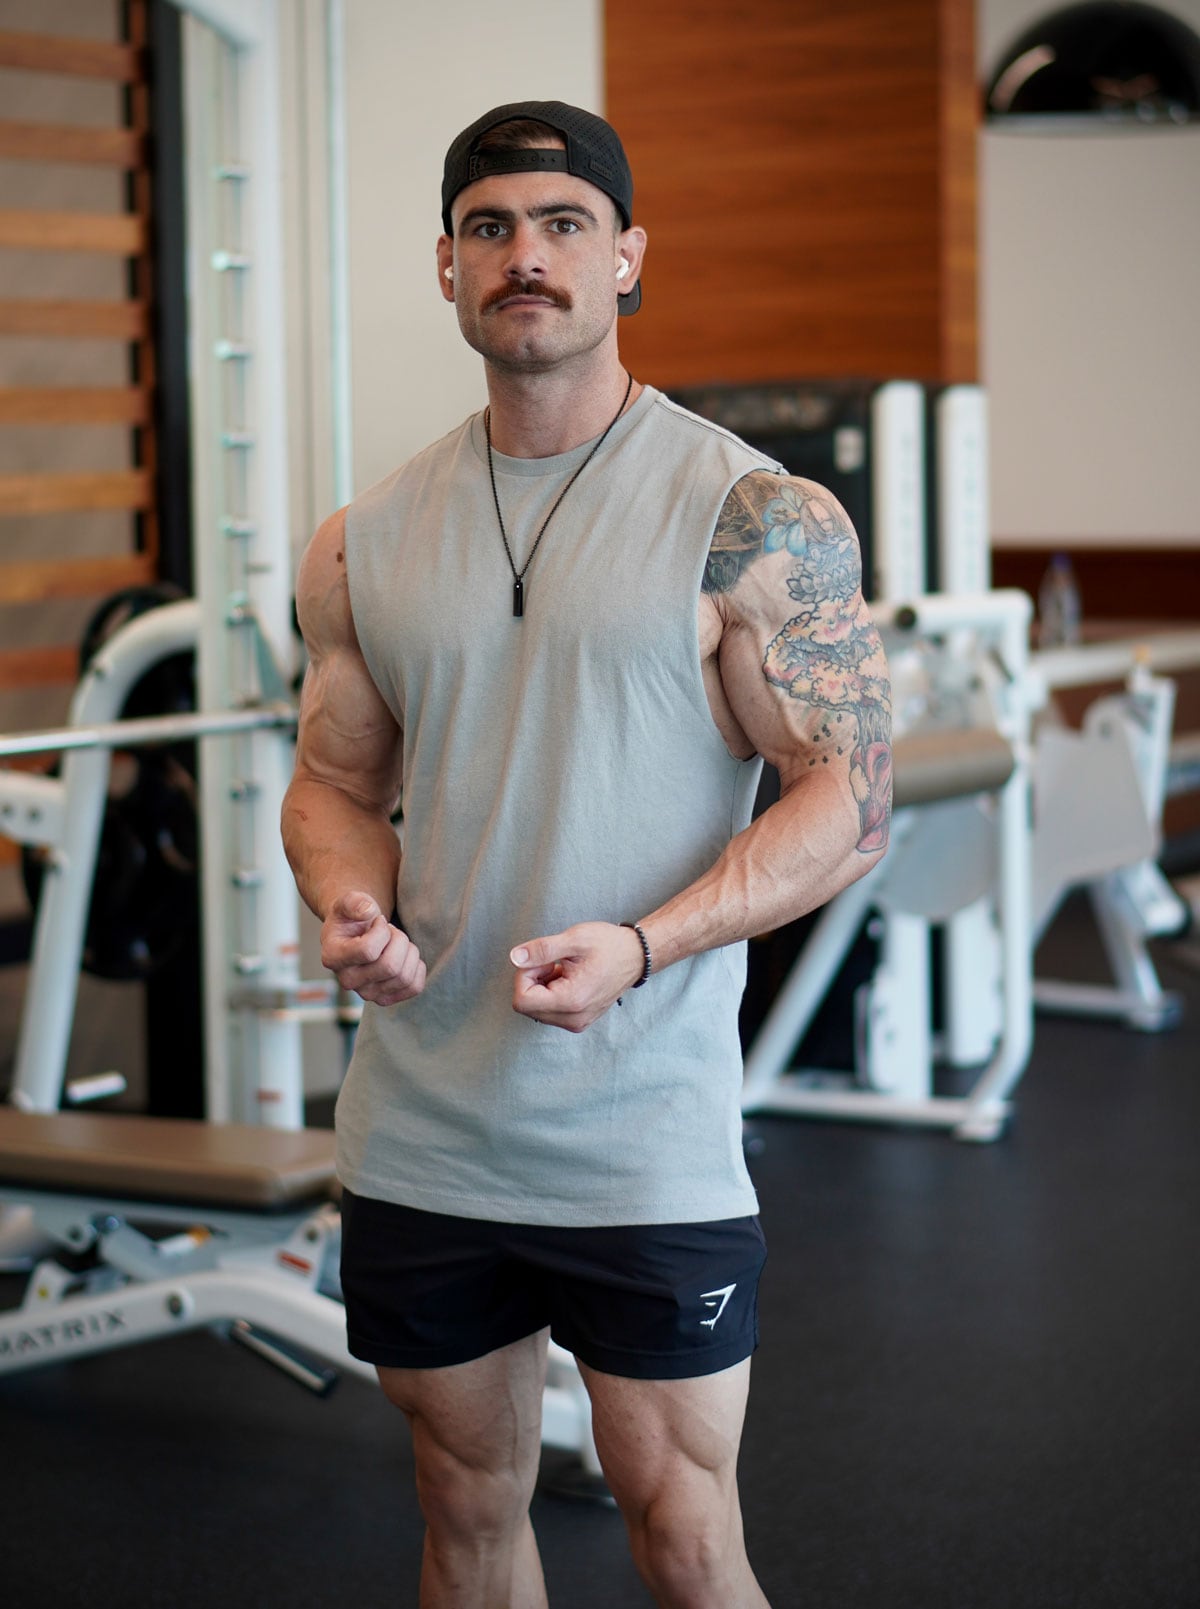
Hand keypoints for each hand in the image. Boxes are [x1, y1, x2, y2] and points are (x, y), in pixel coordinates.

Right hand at [321, 891, 425, 1005]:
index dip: (382, 931)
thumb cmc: (353, 917)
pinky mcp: (385, 998)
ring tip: (396, 942)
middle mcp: (346, 981)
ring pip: (404, 976)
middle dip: (399, 941)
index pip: (368, 951)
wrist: (358, 933)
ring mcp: (366, 993)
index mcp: (332, 957)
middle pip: (390, 967)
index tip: (378, 921)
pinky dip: (417, 967)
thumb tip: (368, 911)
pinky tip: (405, 956)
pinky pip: (414, 987)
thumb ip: (354, 901)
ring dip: (408, 952)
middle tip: (391, 932)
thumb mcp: (349, 902)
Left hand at [510, 922, 645, 1032]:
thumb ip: (542, 950)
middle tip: (553, 962)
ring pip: (536, 1009)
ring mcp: (576, 1023)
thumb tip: (515, 958)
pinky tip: (567, 978)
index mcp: (571, 1001)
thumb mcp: (574, 939)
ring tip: (563, 970)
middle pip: (527, 1006)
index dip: (524, 976)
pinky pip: (549, 1012)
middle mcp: (573, 1019)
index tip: (543, 960)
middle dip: (532, 980)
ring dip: (541, 987)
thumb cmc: (609, 945)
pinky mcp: (578, 1021)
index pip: (522, 1000)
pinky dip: (550, 994)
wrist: (635, 956)